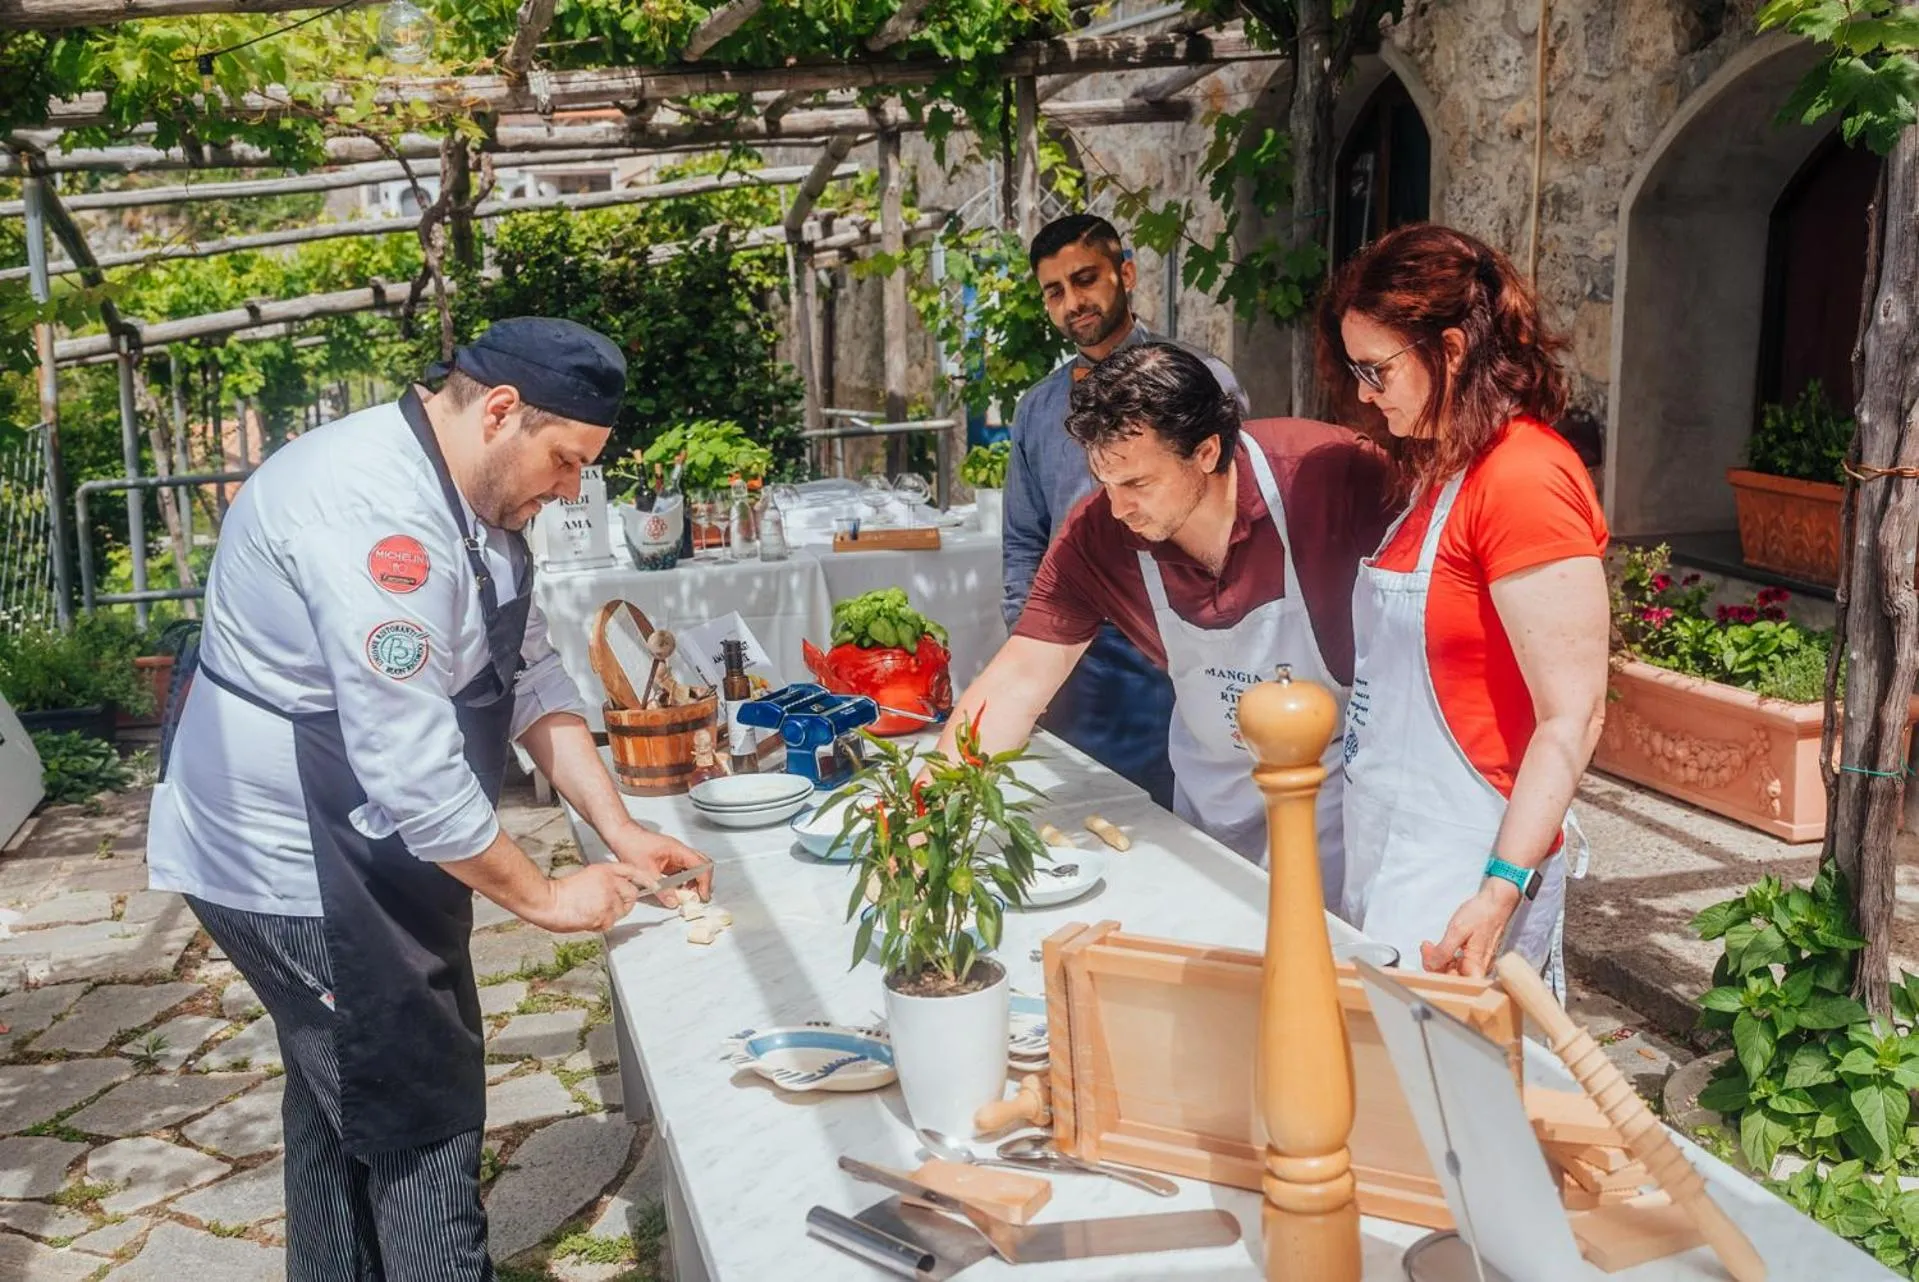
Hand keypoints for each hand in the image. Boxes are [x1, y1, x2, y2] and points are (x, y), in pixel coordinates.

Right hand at [527, 861, 648, 933]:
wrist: (548, 900)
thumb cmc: (563, 892)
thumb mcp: (588, 876)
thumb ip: (607, 882)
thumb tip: (618, 893)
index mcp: (605, 870)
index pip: (633, 872)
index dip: (646, 879)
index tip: (655, 885)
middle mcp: (610, 882)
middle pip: (632, 895)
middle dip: (624, 903)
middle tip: (605, 906)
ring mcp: (608, 899)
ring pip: (621, 911)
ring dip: (610, 915)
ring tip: (591, 911)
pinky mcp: (604, 914)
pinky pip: (610, 923)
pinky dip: (600, 925)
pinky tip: (587, 918)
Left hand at [604, 822, 711, 908]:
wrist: (622, 835)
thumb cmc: (631, 844)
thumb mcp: (645, 870)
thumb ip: (661, 888)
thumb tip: (673, 901)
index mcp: (678, 850)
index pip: (701, 865)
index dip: (704, 882)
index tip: (702, 895)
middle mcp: (679, 851)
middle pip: (702, 866)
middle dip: (703, 883)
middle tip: (698, 898)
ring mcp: (675, 856)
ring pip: (693, 870)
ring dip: (693, 883)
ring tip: (687, 897)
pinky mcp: (669, 861)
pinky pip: (683, 872)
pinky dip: (683, 883)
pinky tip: (676, 891)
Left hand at [1420, 880, 1522, 977]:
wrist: (1494, 903)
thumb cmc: (1480, 915)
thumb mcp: (1458, 930)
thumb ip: (1445, 951)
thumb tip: (1432, 965)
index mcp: (1476, 967)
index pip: (1454, 985)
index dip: (1437, 977)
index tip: (1428, 961)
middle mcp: (1476, 970)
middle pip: (1450, 979)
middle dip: (1433, 965)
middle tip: (1426, 947)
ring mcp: (1473, 965)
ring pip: (1450, 971)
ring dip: (1436, 959)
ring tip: (1428, 945)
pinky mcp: (1470, 958)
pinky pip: (1454, 964)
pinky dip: (1442, 956)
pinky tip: (1435, 946)